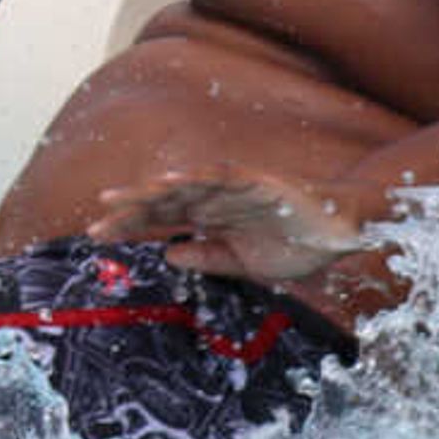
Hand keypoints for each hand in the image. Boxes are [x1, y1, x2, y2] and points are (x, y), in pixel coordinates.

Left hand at [85, 167, 369, 283]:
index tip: (98, 236)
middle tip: (95, 224)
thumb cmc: (298, 245)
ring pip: (183, 186)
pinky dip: (194, 177)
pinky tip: (168, 181)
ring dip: (150, 193)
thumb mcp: (243, 262)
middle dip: (130, 212)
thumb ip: (207, 257)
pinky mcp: (256, 181)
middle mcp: (217, 198)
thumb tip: (167, 253)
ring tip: (117, 200)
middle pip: (165, 202)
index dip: (132, 225)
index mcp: (212, 216)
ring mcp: (234, 187)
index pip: (164, 219)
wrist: (343, 235)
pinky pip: (220, 176)